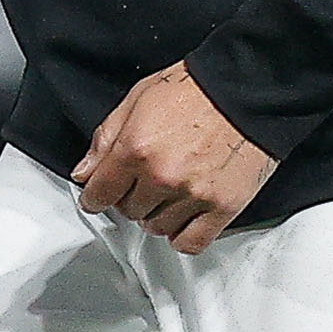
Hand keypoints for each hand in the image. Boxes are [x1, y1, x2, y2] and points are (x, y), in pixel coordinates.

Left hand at [73, 62, 278, 254]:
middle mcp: (161, 176)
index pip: (99, 194)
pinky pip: (190, 242)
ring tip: (170, 191)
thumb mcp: (138, 98)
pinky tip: (184, 217)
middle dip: (131, 197)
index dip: (96, 195)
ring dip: (157, 214)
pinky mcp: (222, 207)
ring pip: (156, 228)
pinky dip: (183, 235)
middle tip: (146, 179)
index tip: (100, 195)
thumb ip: (106, 137)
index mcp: (135, 148)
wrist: (247, 89)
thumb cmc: (197, 88)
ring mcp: (192, 194)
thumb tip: (85, 172)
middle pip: (129, 211)